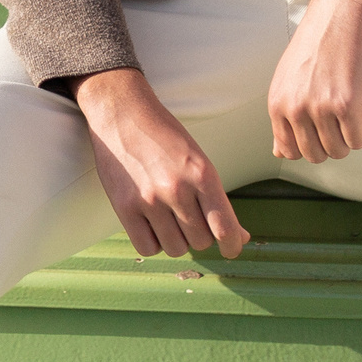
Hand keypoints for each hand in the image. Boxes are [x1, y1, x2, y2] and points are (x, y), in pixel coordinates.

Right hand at [72, 68, 249, 259]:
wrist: (122, 112)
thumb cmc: (164, 136)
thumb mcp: (198, 160)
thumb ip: (217, 199)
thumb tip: (240, 237)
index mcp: (202, 174)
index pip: (224, 228)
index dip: (232, 246)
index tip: (230, 249)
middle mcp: (177, 189)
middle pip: (200, 242)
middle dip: (199, 234)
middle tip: (189, 216)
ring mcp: (148, 199)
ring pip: (176, 248)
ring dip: (176, 239)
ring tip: (168, 218)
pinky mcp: (124, 206)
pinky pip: (147, 248)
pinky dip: (153, 242)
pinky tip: (151, 224)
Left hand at [267, 0, 361, 163]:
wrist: (339, 15)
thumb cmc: (315, 48)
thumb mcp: (287, 81)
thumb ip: (283, 118)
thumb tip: (278, 155)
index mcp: (276, 104)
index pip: (289, 152)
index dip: (311, 143)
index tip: (320, 124)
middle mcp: (294, 108)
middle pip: (316, 156)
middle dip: (331, 143)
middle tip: (338, 116)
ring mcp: (319, 107)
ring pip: (339, 151)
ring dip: (349, 136)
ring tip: (348, 108)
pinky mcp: (346, 104)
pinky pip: (358, 140)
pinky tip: (360, 106)